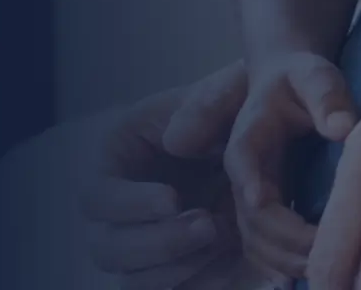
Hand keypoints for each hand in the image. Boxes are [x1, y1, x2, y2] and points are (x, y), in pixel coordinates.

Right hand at [0, 62, 247, 289]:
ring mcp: (141, 244)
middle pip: (107, 248)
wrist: (263, 145)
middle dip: (158, 243)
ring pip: (134, 279)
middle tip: (209, 225)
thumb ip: (205, 105)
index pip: (96, 196)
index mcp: (114, 160)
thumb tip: (174, 142)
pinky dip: (198, 283)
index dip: (129, 204)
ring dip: (178, 268)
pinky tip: (231, 265)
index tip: (173, 199)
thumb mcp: (226, 91)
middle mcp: (118, 210)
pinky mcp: (170, 269)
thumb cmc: (234, 110)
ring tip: (225, 237)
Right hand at [224, 49, 360, 279]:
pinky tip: (309, 276)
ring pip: (254, 239)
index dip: (251, 184)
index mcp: (249, 135)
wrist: (288, 84)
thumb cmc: (303, 79)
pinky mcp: (263, 213)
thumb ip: (326, 96)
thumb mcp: (315, 76)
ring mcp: (250, 196)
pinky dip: (281, 266)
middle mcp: (243, 172)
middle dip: (283, 237)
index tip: (263, 202)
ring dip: (284, 259)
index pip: (242, 161)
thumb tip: (342, 129)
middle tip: (324, 252)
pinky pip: (262, 248)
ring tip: (323, 270)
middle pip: (250, 214)